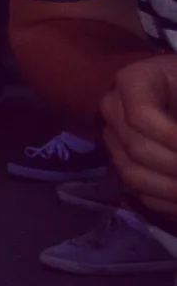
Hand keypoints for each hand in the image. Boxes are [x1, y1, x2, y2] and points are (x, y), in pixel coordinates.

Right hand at [103, 53, 176, 218]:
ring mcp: (115, 138)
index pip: (140, 115)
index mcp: (134, 81)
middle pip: (136, 148)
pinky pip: (139, 191)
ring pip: (133, 174)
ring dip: (172, 189)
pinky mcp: (122, 161)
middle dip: (176, 166)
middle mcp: (114, 109)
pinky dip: (169, 203)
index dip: (172, 137)